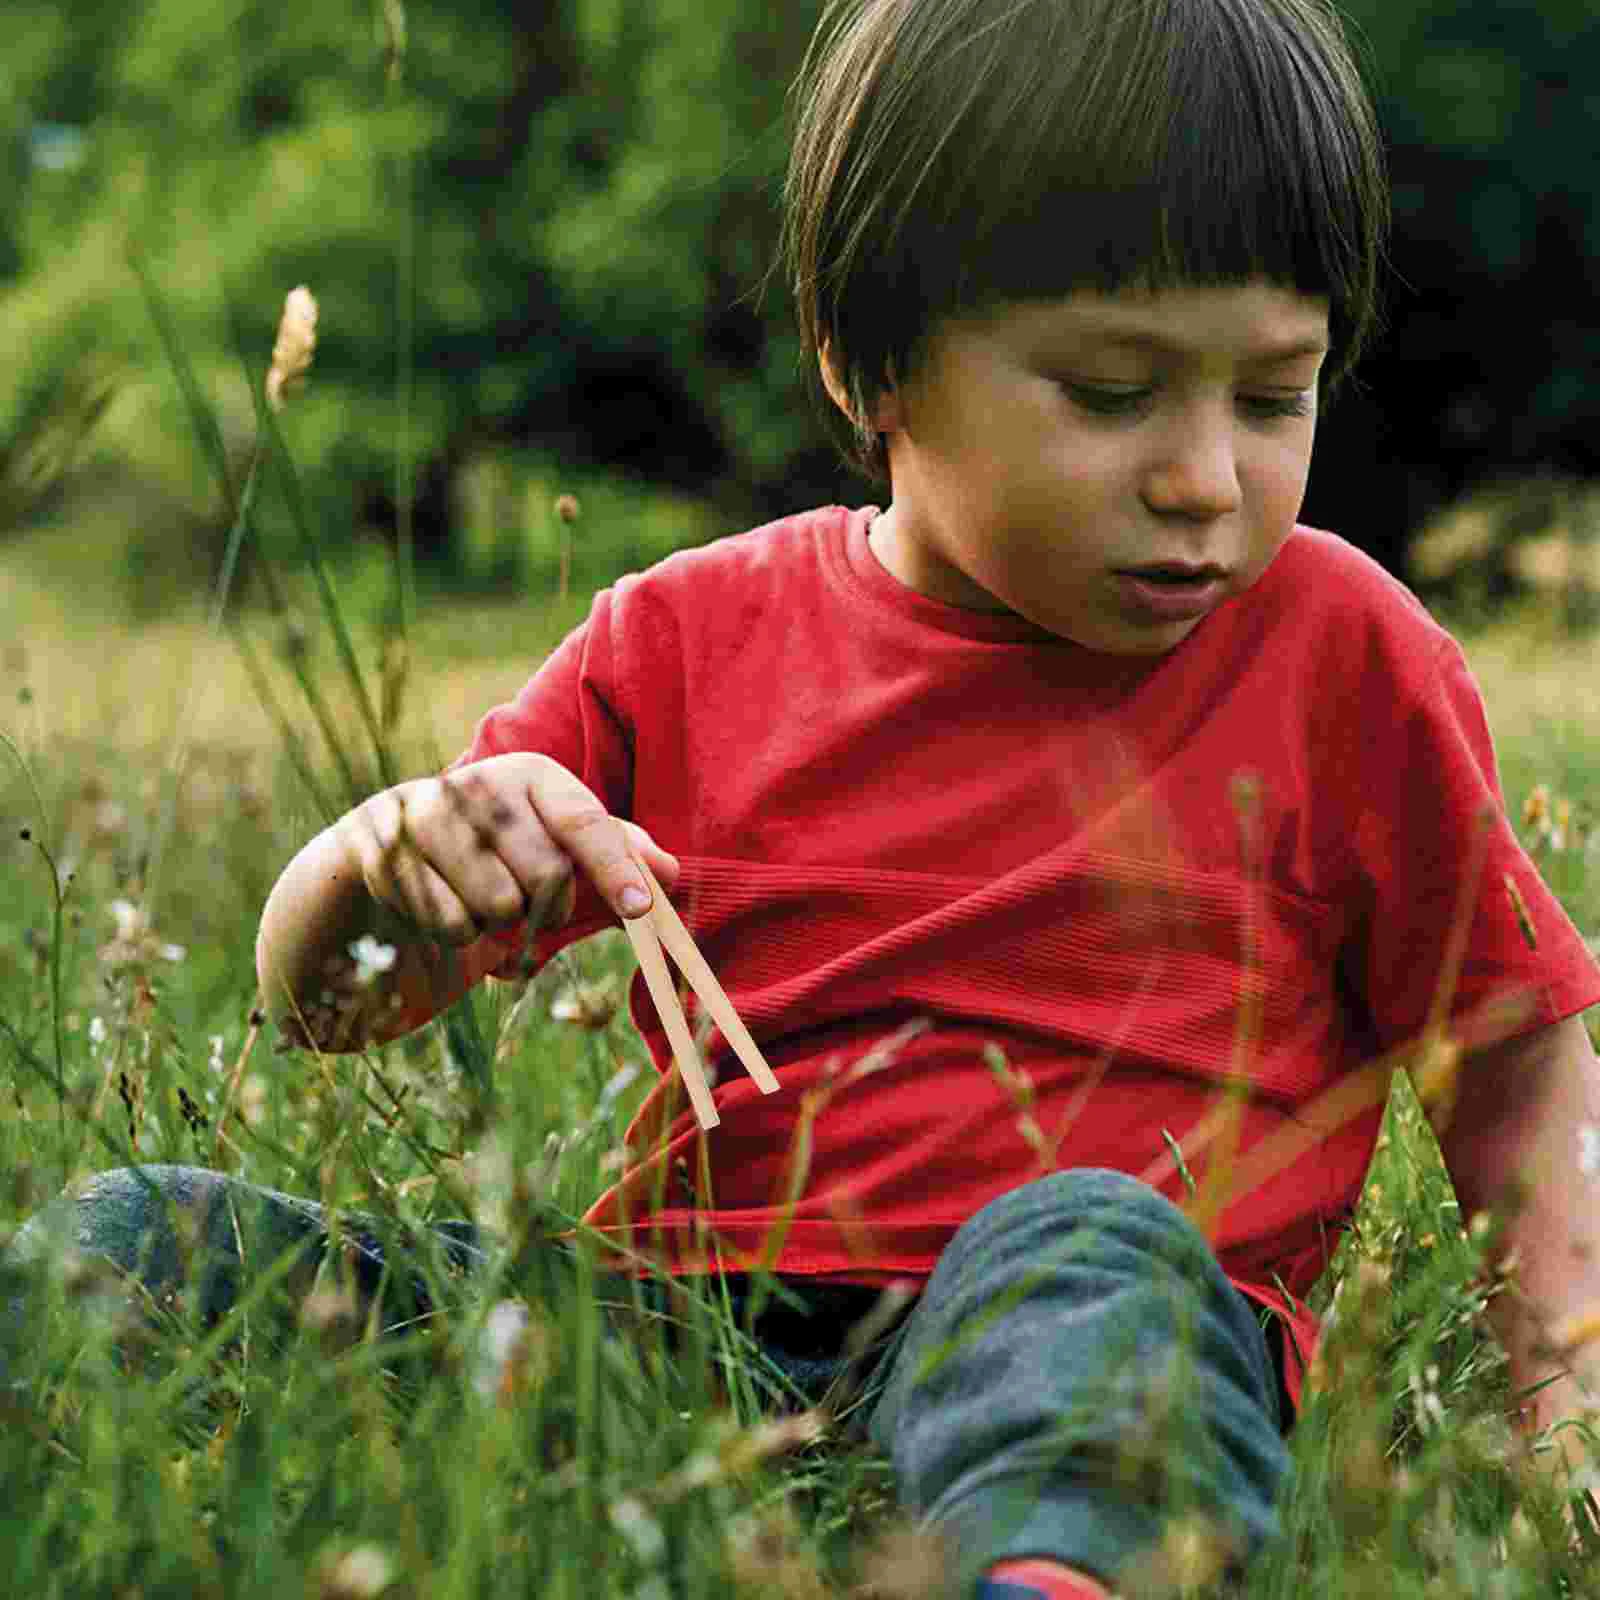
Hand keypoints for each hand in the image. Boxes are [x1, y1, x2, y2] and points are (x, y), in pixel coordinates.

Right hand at [336, 752, 679, 942]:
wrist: (384, 854)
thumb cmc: (494, 853)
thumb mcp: (554, 842)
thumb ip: (614, 852)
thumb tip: (670, 871)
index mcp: (530, 775)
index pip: (585, 821)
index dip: (616, 866)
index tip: (640, 908)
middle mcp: (478, 785)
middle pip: (547, 876)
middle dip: (548, 910)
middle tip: (529, 905)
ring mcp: (426, 817)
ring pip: (499, 907)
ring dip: (500, 926)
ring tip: (481, 904)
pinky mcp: (387, 858)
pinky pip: (452, 926)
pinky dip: (460, 937)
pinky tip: (445, 910)